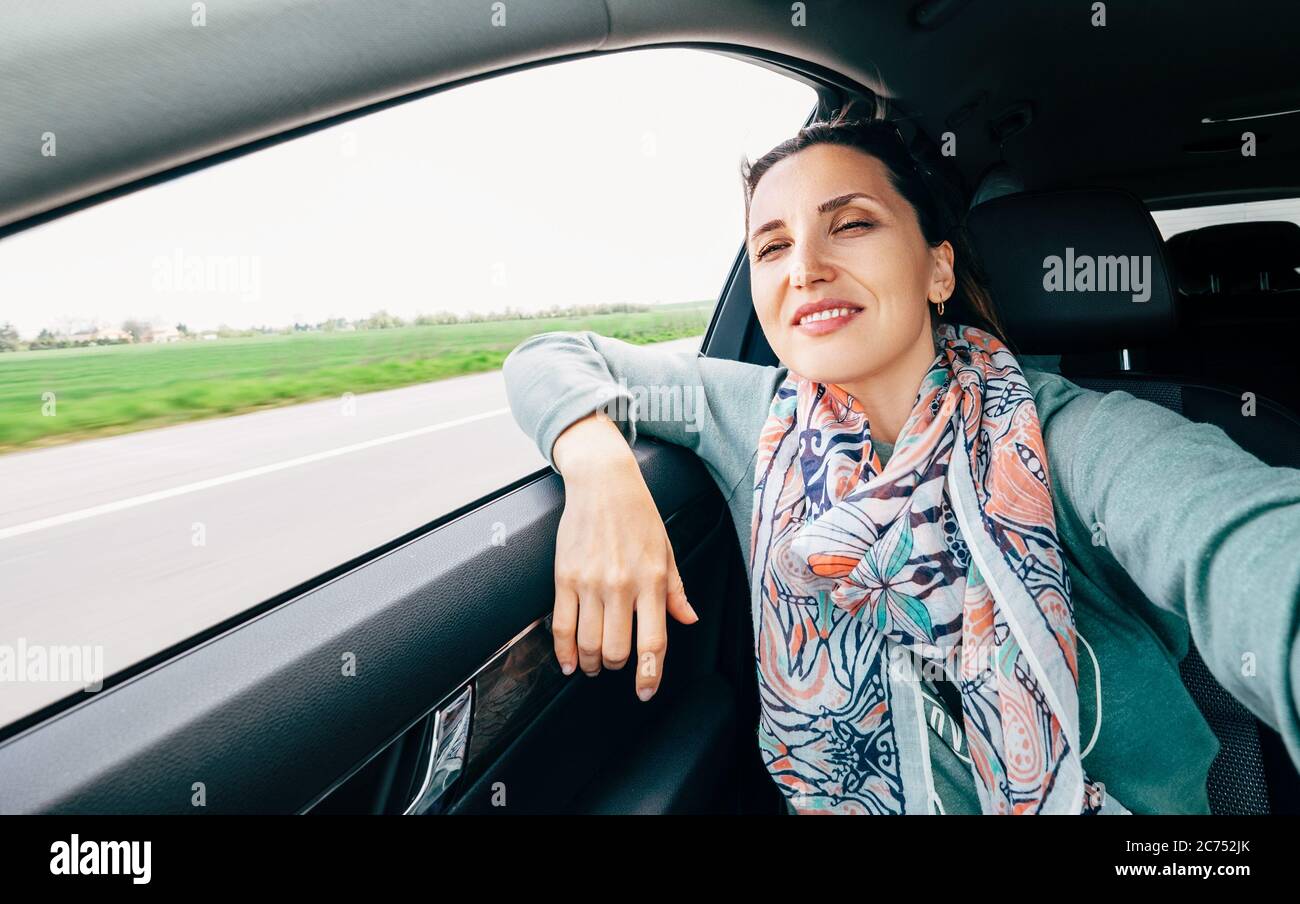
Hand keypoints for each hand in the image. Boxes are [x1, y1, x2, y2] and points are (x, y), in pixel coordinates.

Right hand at [551, 411, 699, 700]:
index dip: (649, 674)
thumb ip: (676, 591)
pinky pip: (561, 627)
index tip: (645, 691)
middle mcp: (621, 586)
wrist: (603, 484)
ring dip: (591, 663)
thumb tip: (688, 620)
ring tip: (593, 665)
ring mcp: (590, 584)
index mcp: (652, 581)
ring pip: (588, 644)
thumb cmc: (638, 515)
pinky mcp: (564, 578)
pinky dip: (564, 652)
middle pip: (616, 650)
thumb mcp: (667, 551)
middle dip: (616, 667)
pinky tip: (570, 662)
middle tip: (615, 666)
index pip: (653, 641)